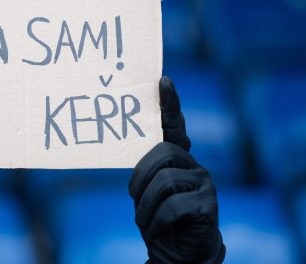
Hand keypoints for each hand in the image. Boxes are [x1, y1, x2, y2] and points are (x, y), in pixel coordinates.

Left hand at [128, 77, 224, 263]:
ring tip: (145, 221)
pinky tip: (156, 230)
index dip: (169, 103)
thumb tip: (117, 139)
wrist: (176, 252)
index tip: (162, 80)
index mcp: (176, 157)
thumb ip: (143, 166)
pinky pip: (174, 205)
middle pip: (163, 152)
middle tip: (134, 198)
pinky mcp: (209, 204)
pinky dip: (157, 220)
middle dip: (141, 177)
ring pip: (166, 180)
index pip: (173, 126)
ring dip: (146, 205)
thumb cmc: (156, 216)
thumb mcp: (145, 189)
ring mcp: (205, 183)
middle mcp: (193, 164)